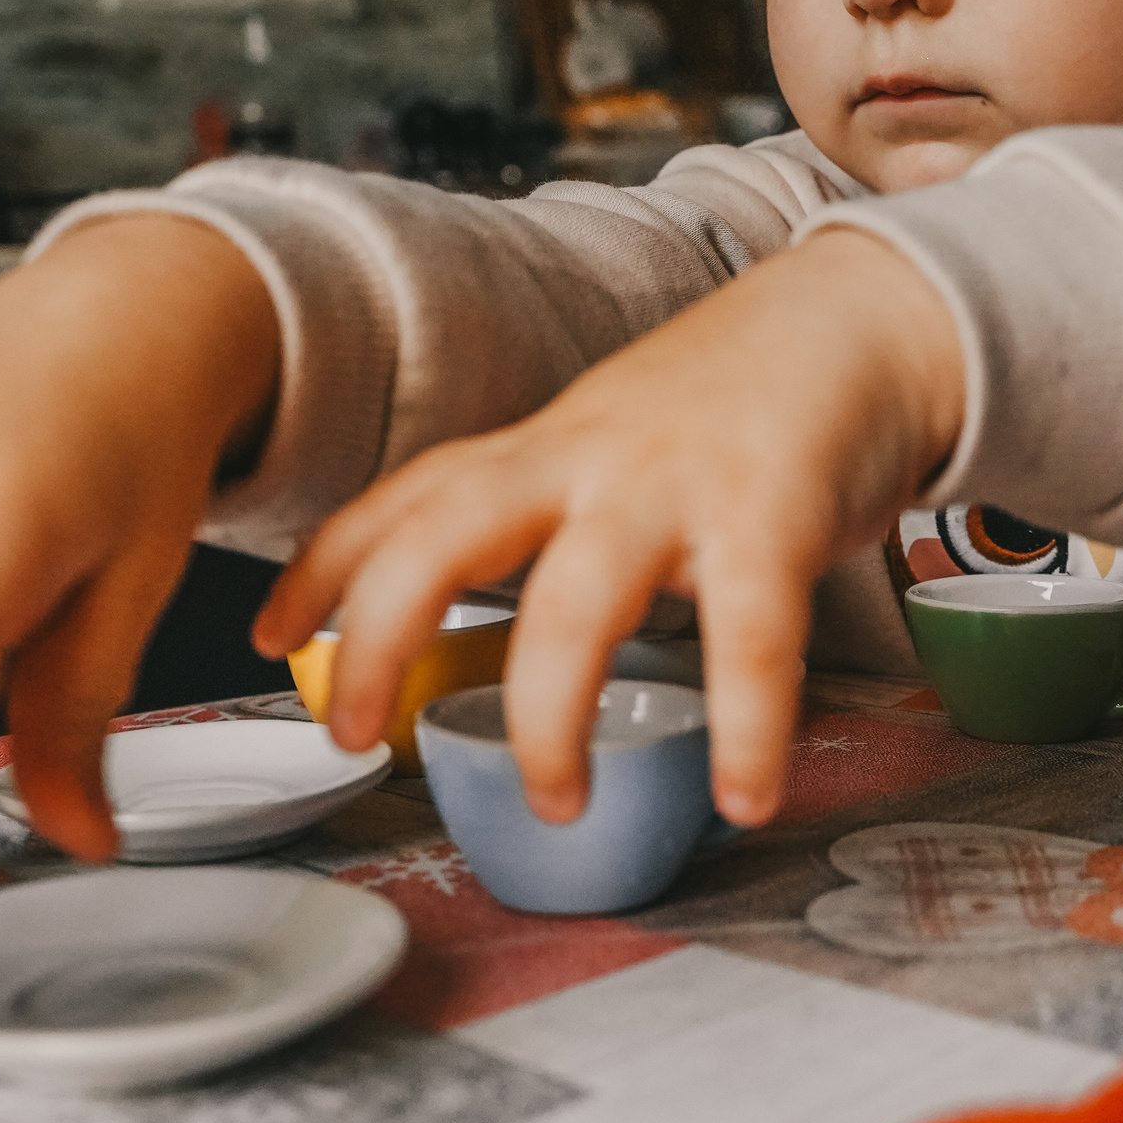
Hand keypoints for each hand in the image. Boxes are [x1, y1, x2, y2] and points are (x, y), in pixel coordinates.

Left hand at [253, 228, 961, 827]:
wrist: (861, 320)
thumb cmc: (727, 410)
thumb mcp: (604, 447)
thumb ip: (535, 515)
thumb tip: (456, 608)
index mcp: (540, 451)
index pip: (405, 499)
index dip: (322, 565)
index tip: (261, 634)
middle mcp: (585, 461)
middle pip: (443, 536)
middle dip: (376, 635)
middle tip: (350, 735)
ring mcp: (672, 485)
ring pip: (575, 603)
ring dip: (549, 717)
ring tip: (556, 802)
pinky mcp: (772, 514)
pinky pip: (751, 636)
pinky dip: (747, 727)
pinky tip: (745, 792)